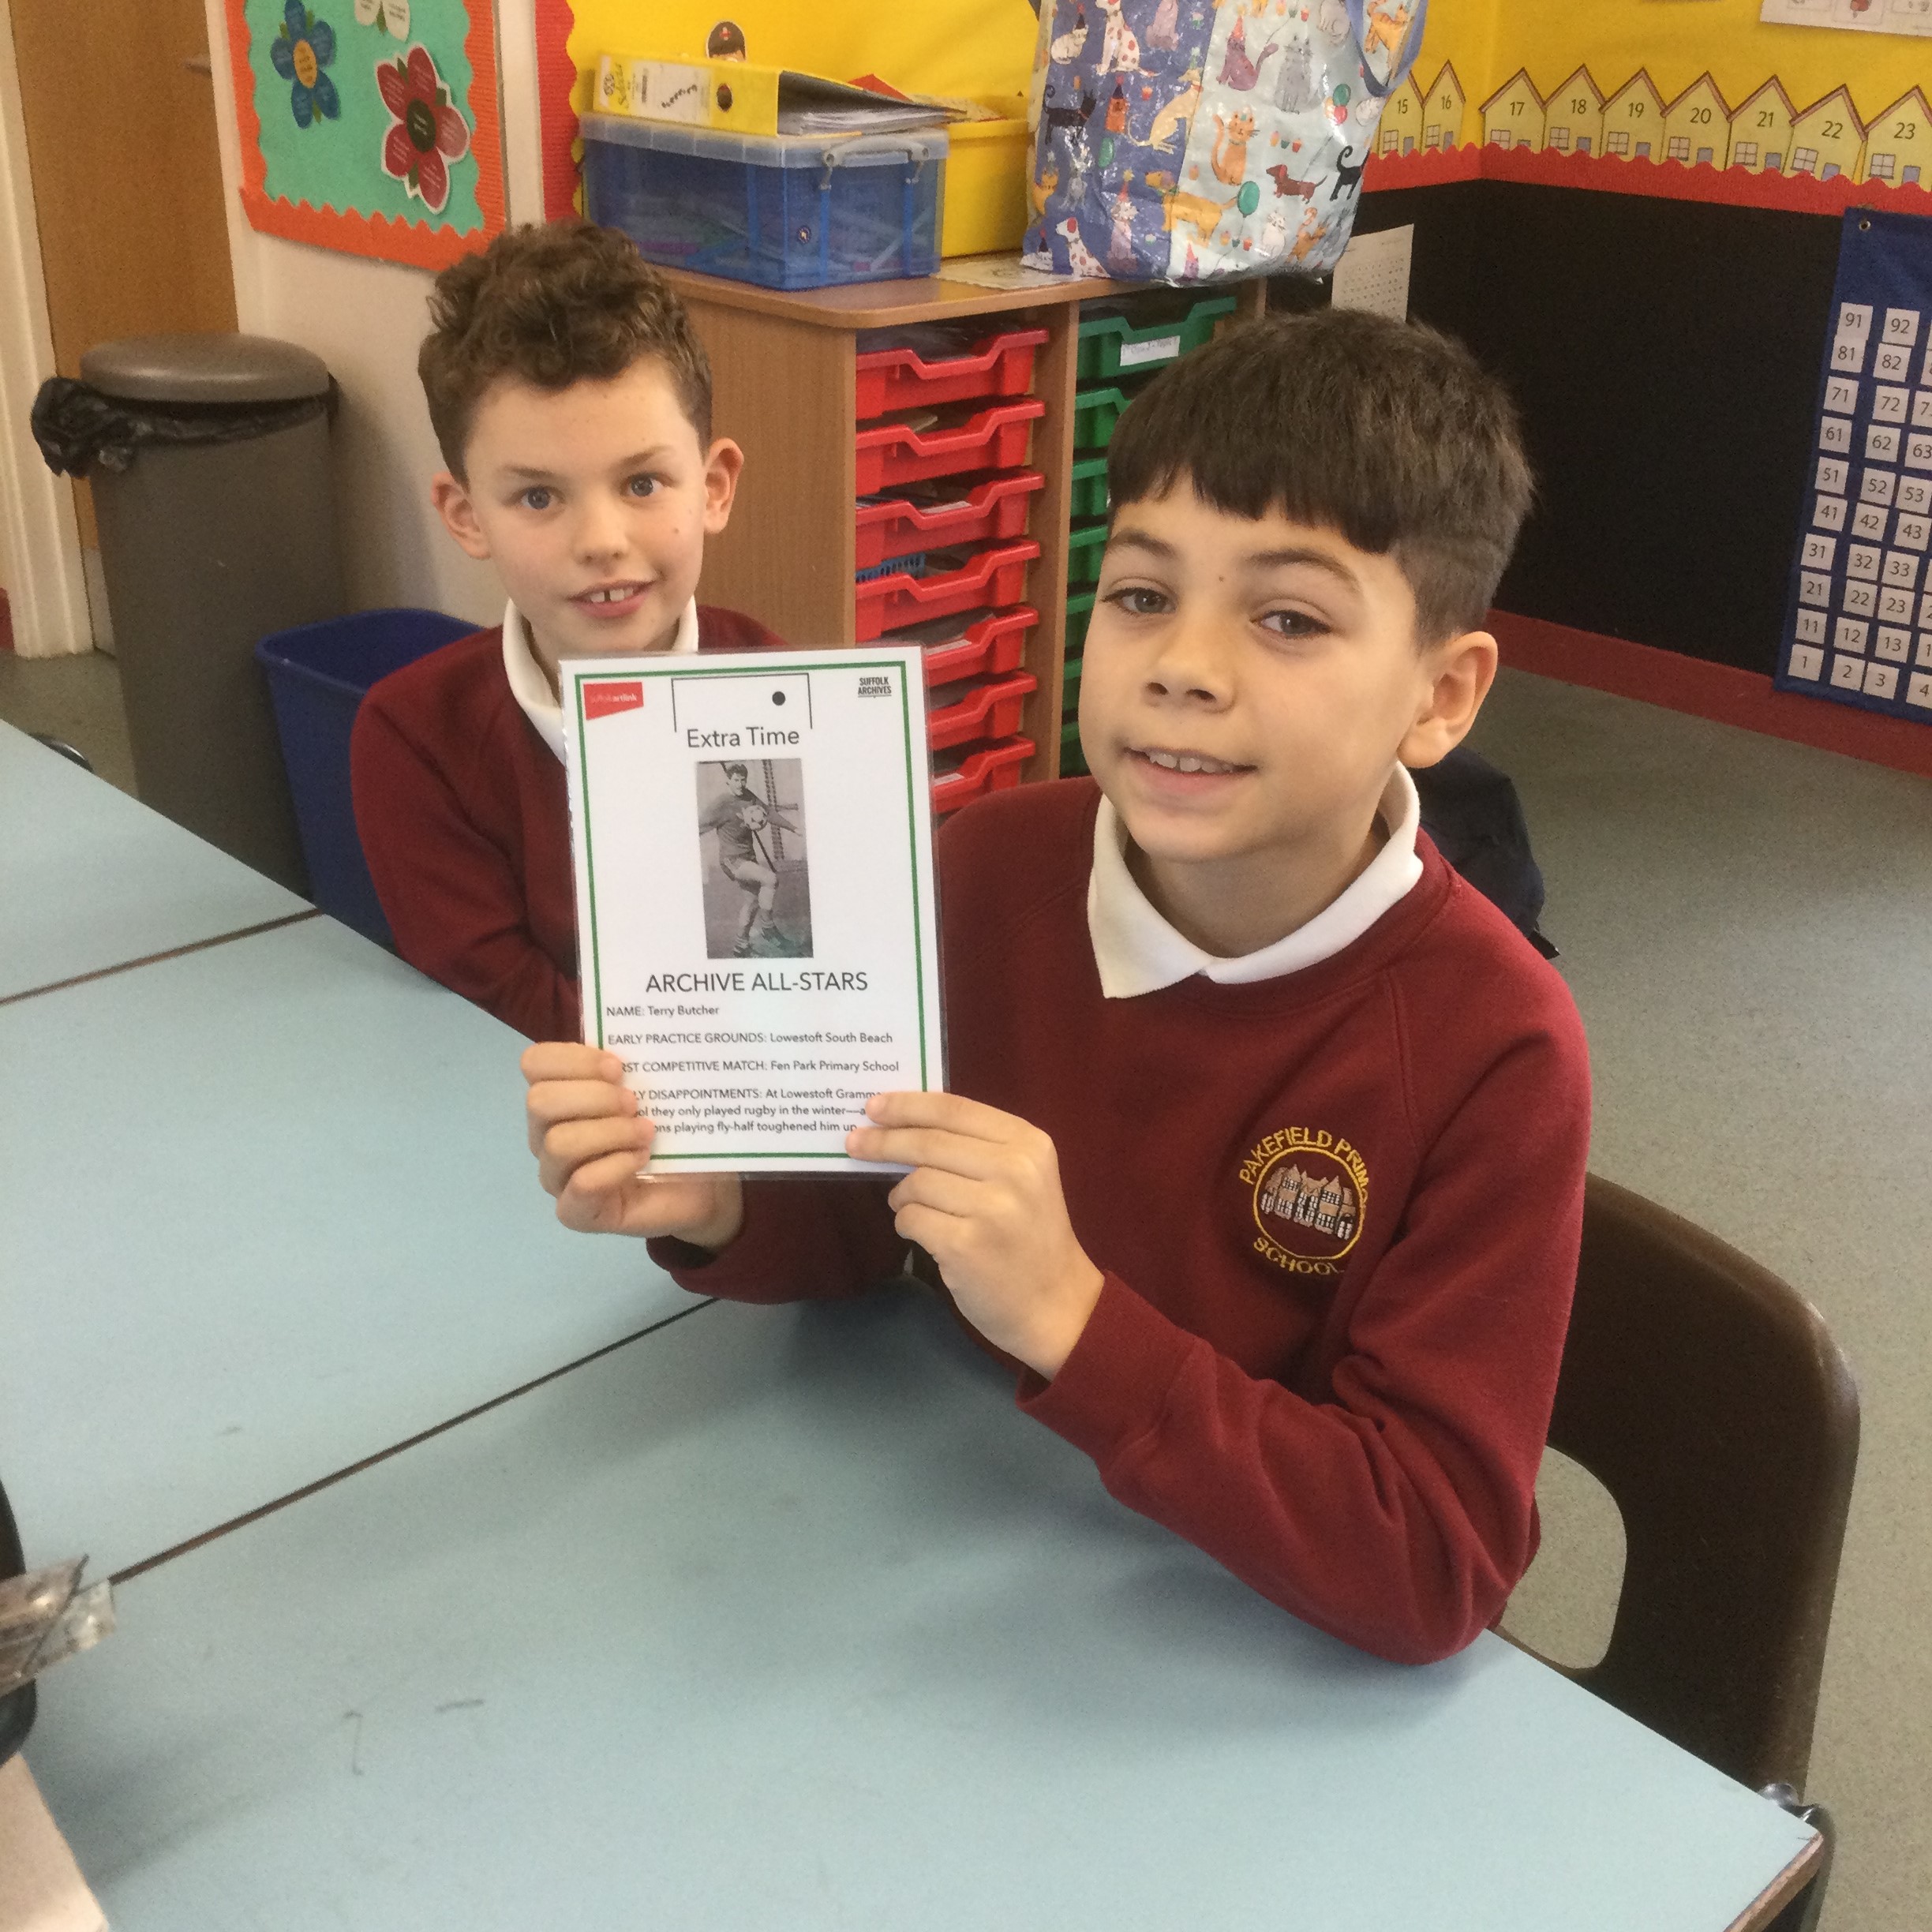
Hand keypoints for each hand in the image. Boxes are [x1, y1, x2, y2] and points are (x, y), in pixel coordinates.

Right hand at [521, 1042, 742, 1247]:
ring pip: (559, 1143)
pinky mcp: (577, 1213)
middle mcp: (546, 1135)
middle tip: (635, 1103)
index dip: (574, 1058)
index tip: (619, 1066)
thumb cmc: (673, 1128)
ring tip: (646, 1133)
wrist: (703, 1183)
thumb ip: (633, 1061)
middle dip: (593, 1097)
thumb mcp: (655, 1086)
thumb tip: (628, 1035)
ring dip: (610, 1133)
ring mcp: (558, 1177)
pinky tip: (641, 1160)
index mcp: (559, 1095)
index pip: (535, 1063)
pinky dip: (615, 1167)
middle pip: (540, 1102)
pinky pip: (581, 1185)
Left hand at [846, 1092, 1102, 1378]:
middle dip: (884, 1142)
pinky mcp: (966, 1245)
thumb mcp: (1022, 1178)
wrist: (1057, 1304)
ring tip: (910, 1206)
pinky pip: (912, 1219)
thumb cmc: (1030, 1236)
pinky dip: (907, 1224)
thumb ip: (974, 1149)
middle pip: (928, 1143)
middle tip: (855, 1143)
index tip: (874, 1106)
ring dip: (901, 1195)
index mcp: (1028, 1144)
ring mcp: (991, 1209)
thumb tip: (900, 1127)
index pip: (954, 1111)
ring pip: (916, 1183)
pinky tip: (923, 1232)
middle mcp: (1014, 1170)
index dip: (908, 1105)